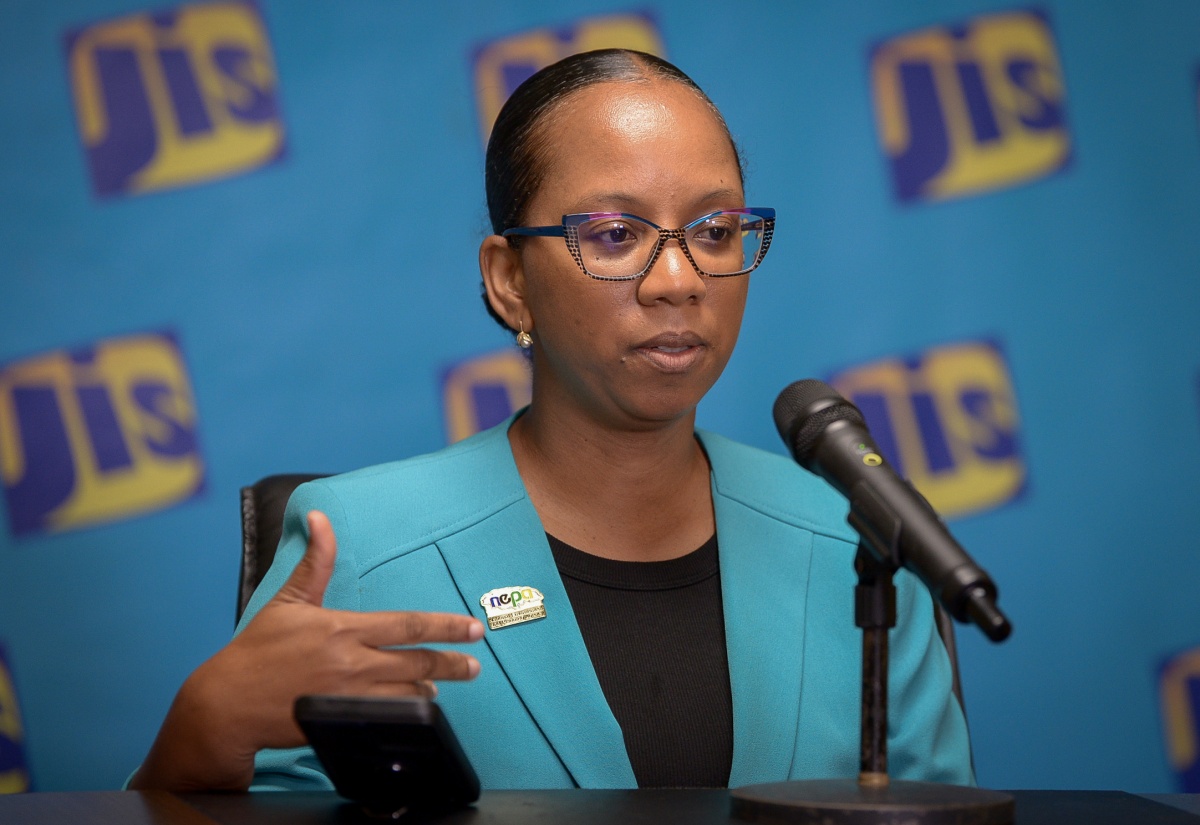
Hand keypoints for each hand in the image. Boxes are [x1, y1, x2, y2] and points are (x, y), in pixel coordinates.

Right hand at [130, 511, 483, 790]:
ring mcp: (348, 696)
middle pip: (418, 663)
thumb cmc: (258, 649)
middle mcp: (351, 663)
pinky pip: (386, 717)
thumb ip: (316, 561)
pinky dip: (406, 712)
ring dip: (430, 689)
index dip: (445, 626)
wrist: (227, 703)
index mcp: (342, 629)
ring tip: (443, 684)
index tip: (472, 628)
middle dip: (452, 664)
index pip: (408, 625)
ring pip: (407, 694)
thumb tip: (321, 518)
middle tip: (475, 665)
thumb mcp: (288, 600)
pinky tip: (416, 708)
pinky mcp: (340, 722)